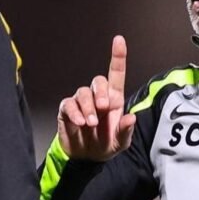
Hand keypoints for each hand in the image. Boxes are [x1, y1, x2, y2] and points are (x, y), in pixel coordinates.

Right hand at [57, 36, 136, 160]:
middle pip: (98, 81)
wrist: (85, 159)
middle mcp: (98, 97)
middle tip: (103, 107)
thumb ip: (125, 131)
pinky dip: (74, 112)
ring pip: (83, 92)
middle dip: (101, 92)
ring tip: (91, 123)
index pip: (116, 74)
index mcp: (114, 99)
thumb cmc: (105, 145)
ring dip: (88, 106)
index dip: (117, 56)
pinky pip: (69, 104)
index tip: (119, 40)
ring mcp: (82, 103)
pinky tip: (79, 122)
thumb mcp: (120, 142)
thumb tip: (131, 118)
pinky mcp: (67, 110)